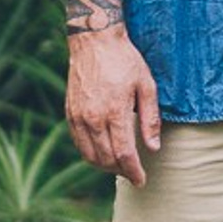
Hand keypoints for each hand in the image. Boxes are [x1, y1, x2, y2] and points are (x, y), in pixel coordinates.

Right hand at [65, 26, 161, 185]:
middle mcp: (92, 118)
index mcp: (114, 111)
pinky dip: (90, 155)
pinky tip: (103, 153)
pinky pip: (78, 143)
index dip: (133, 171)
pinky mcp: (69, 113)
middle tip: (134, 174)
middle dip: (121, 171)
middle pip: (106, 158)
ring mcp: (78, 117)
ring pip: (89, 155)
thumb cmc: (125, 61)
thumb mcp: (146, 85)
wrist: (94, 40)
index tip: (141, 180)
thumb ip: (150, 119)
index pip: (124, 154)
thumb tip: (153, 148)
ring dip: (105, 167)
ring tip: (120, 167)